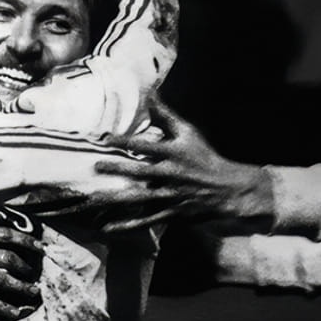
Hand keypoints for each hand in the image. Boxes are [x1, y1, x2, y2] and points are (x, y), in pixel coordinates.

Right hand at [0, 221, 43, 320]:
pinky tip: (15, 312)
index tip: (40, 249)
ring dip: (21, 289)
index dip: (27, 242)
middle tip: (36, 275)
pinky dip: (2, 307)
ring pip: (1, 281)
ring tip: (33, 293)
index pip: (7, 235)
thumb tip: (1, 218)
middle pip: (8, 260)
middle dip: (27, 269)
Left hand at [92, 100, 274, 232]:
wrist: (226, 188)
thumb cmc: (203, 156)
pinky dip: (127, 225)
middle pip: (141, 172)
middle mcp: (170, 174)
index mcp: (173, 153)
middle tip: (96, 166)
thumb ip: (166, 115)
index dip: (126, 142)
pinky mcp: (170, 212)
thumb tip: (150, 92)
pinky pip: (146, 220)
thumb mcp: (188, 133)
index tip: (106, 139)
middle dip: (118, 169)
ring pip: (140, 198)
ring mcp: (170, 195)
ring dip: (117, 199)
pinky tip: (108, 227)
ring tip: (95, 198)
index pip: (146, 146)